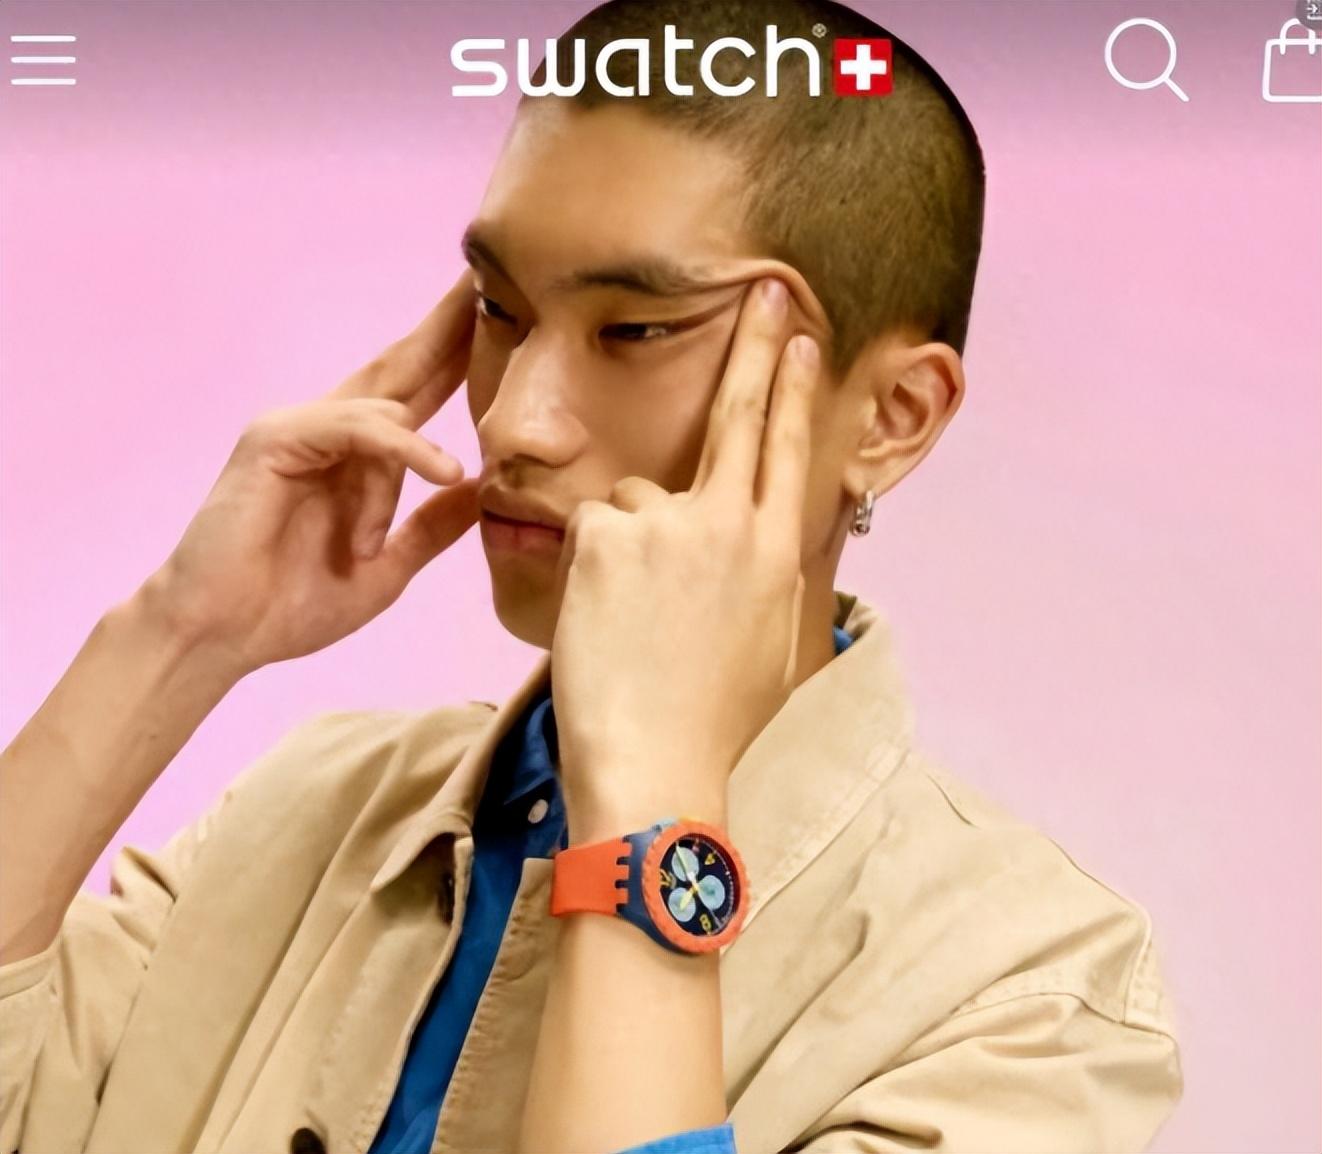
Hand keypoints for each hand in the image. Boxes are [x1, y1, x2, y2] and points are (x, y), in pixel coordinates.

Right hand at [143, 271, 481, 676]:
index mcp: (358, 457)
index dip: (460, 356)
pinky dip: (400, 447)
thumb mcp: (388, 566)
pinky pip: (354, 429)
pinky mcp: (274, 439)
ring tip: (464, 452)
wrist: (220, 637)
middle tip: (492, 282)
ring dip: (426, 434)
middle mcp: (330, 431)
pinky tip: (439, 469)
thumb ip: (431, 528)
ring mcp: (299, 429)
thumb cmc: (291, 605)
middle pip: (401, 366)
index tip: (508, 323)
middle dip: (449, 327)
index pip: (418, 392)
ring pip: (385, 402)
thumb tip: (483, 491)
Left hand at [549, 277, 818, 830]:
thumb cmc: (711, 724)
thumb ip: (760, 577)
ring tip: (629, 624)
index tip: (796, 336)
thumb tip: (756, 541)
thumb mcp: (766, 647)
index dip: (791, 387)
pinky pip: (589, 531)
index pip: (786, 447)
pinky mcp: (605, 537)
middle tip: (766, 287)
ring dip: (626, 547)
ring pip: (634, 500)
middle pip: (738, 416)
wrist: (656, 769)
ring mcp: (667, 526)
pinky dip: (587, 569)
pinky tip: (598, 622)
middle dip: (755, 346)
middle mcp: (729, 524)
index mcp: (773, 552)